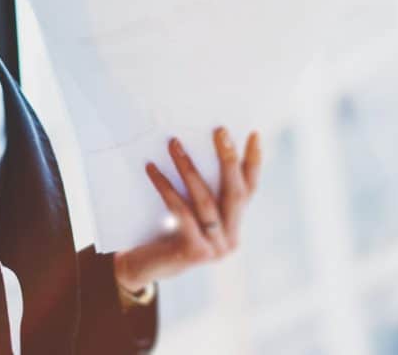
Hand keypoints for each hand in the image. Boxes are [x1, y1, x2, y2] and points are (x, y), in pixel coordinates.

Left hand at [112, 127, 262, 294]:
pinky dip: (166, 187)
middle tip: (220, 131)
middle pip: (235, 193)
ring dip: (189, 168)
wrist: (144, 267)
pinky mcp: (196, 253)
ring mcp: (216, 248)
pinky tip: (152, 168)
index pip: (249, 189)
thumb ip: (199, 191)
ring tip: (174, 143)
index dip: (253, 163)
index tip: (253, 134)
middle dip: (228, 159)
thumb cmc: (165, 231)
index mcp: (234, 226)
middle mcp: (231, 238)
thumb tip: (190, 144)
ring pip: (205, 200)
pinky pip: (180, 212)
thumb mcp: (187, 210)